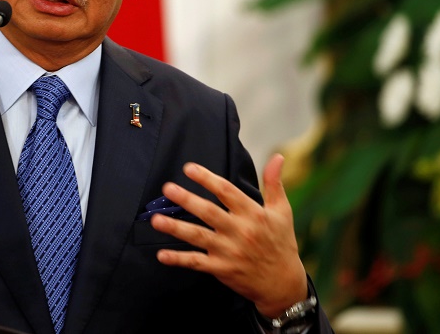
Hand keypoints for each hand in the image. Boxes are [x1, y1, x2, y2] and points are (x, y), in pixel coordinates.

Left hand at [151, 153, 306, 317]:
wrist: (283, 284)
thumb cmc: (281, 242)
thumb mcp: (282, 211)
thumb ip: (274, 183)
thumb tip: (277, 156)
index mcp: (253, 214)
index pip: (227, 192)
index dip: (207, 179)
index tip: (188, 168)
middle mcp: (240, 231)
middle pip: (209, 212)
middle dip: (187, 200)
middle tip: (167, 188)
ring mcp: (229, 251)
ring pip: (198, 237)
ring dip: (176, 228)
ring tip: (156, 219)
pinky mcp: (221, 269)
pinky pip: (197, 262)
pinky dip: (179, 259)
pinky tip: (161, 255)